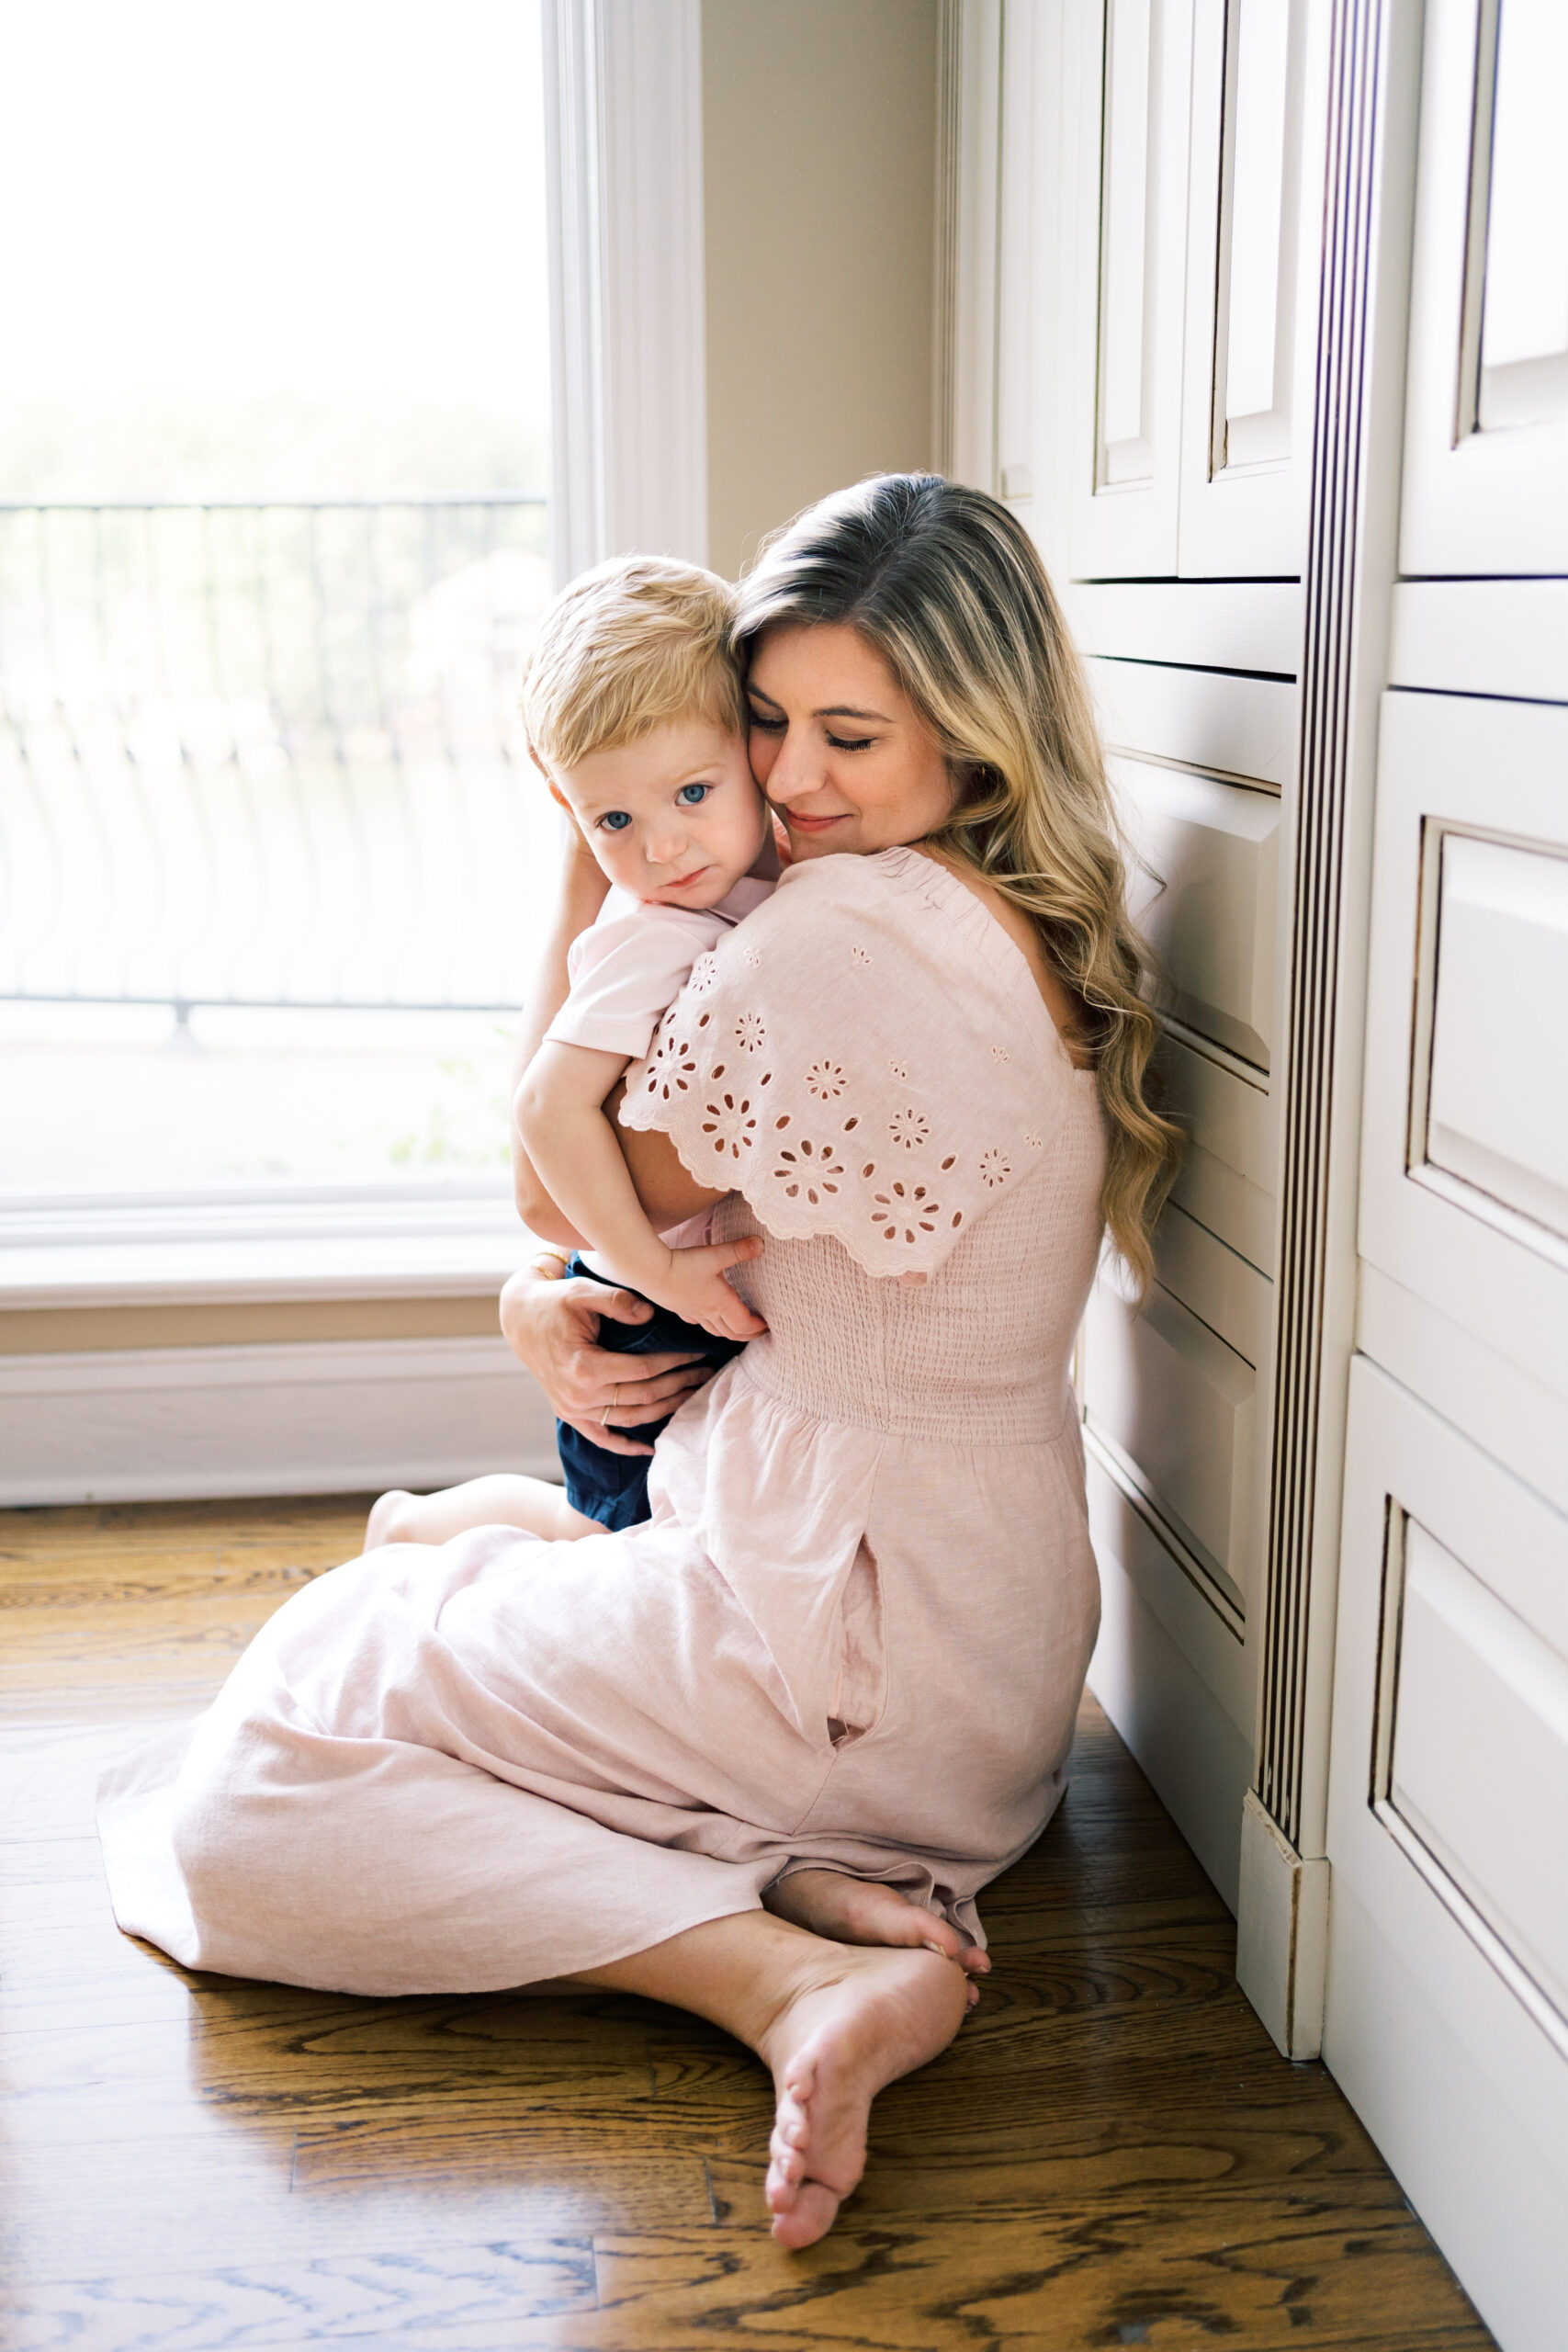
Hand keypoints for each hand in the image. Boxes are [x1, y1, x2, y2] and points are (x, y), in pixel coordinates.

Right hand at [499, 1263, 714, 1455]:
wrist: (520, 1319)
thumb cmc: (554, 1302)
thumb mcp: (582, 1291)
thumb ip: (617, 1300)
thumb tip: (649, 1315)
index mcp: (584, 1368)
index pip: (642, 1370)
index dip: (674, 1362)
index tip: (699, 1353)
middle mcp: (579, 1396)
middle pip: (642, 1397)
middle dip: (679, 1385)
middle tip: (707, 1373)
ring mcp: (573, 1410)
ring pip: (629, 1418)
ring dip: (664, 1410)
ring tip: (692, 1395)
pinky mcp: (570, 1415)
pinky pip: (601, 1437)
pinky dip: (625, 1446)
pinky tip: (649, 1448)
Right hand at [643, 1238, 767, 1341]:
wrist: (649, 1270)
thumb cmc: (683, 1264)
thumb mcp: (716, 1255)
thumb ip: (740, 1249)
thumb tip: (761, 1244)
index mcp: (721, 1303)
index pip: (744, 1325)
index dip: (758, 1327)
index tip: (768, 1325)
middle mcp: (708, 1313)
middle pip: (731, 1333)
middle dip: (747, 1335)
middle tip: (759, 1332)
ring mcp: (692, 1313)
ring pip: (714, 1330)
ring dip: (729, 1332)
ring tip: (738, 1328)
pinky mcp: (678, 1308)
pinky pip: (697, 1322)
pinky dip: (708, 1323)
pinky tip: (706, 1316)